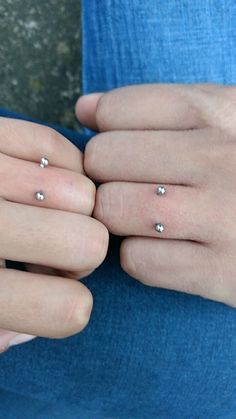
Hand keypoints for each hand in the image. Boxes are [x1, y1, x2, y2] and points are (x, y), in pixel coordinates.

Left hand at [0, 118, 107, 352]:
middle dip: (80, 254)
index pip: (69, 310)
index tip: (51, 294)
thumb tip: (25, 327)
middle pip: (90, 243)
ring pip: (80, 191)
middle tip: (47, 252)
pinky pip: (54, 146)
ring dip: (69, 210)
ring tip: (34, 214)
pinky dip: (59, 167)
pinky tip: (35, 183)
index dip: (71, 308)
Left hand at [76, 84, 235, 306]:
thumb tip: (86, 108)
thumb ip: (158, 108)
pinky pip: (138, 261)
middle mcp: (221, 159)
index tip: (125, 148)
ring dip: (118, 216)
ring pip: (112, 209)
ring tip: (145, 218)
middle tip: (133, 185)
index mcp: (222, 113)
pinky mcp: (223, 273)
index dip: (107, 132)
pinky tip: (167, 250)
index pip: (118, 111)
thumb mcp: (227, 120)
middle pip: (103, 160)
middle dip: (106, 175)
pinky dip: (141, 258)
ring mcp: (223, 217)